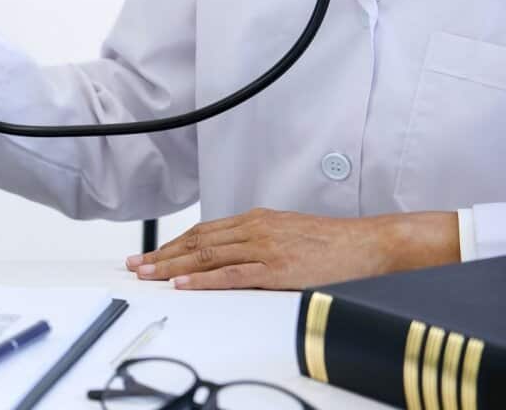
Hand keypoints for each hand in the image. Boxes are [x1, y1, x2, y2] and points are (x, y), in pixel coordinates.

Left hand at [125, 208, 460, 289]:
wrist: (369, 244)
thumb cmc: (332, 243)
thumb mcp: (287, 232)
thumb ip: (258, 240)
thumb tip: (232, 254)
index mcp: (256, 220)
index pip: (203, 232)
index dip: (173, 245)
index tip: (151, 255)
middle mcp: (254, 229)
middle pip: (197, 243)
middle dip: (163, 255)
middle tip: (136, 266)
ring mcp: (264, 248)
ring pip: (207, 257)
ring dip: (173, 267)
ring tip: (149, 275)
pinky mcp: (277, 268)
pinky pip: (232, 275)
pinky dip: (204, 280)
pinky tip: (184, 285)